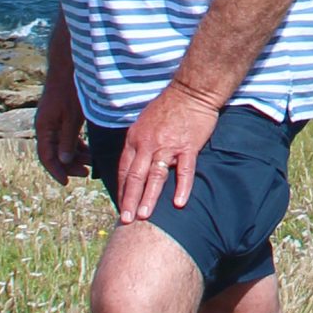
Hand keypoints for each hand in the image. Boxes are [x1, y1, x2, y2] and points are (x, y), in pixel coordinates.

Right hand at [34, 65, 89, 183]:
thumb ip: (67, 139)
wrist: (68, 66)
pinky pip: (67, 137)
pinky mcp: (61, 117)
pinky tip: (90, 150)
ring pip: (62, 146)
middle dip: (69, 165)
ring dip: (75, 155)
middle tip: (86, 173)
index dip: (56, 171)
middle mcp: (46, 126)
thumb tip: (63, 160)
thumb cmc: (70, 90)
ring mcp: (53, 121)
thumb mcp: (71, 117)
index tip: (66, 183)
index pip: (46, 156)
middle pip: (54, 153)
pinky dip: (77, 145)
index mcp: (44, 127)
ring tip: (91, 163)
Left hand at [115, 81, 221, 223]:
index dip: (123, 190)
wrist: (191, 91)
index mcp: (135, 139)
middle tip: (126, 220)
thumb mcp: (143, 122)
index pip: (125, 169)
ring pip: (156, 176)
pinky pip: (184, 171)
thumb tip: (133, 163)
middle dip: (130, 200)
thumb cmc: (168, 106)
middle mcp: (148, 144)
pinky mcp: (188, 147)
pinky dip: (182, 187)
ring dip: (149, 198)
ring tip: (144, 216)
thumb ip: (138, 143)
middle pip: (136, 176)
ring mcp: (168, 146)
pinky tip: (178, 203)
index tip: (121, 206)